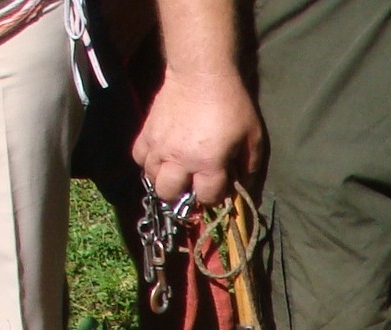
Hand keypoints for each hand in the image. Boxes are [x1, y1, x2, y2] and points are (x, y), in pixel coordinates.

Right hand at [132, 68, 261, 203]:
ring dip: (163, 179)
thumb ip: (249, 165)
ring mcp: (159, 144)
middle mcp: (179, 158)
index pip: (205, 196)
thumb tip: (243, 184)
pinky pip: (138, 156)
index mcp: (207, 163)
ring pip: (150, 177)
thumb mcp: (252, 137)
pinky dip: (147, 162)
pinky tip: (160, 157)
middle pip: (169, 193)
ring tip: (176, 172)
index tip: (218, 187)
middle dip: (181, 195)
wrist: (200, 73)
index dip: (214, 196)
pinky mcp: (146, 130)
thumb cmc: (231, 104)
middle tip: (191, 184)